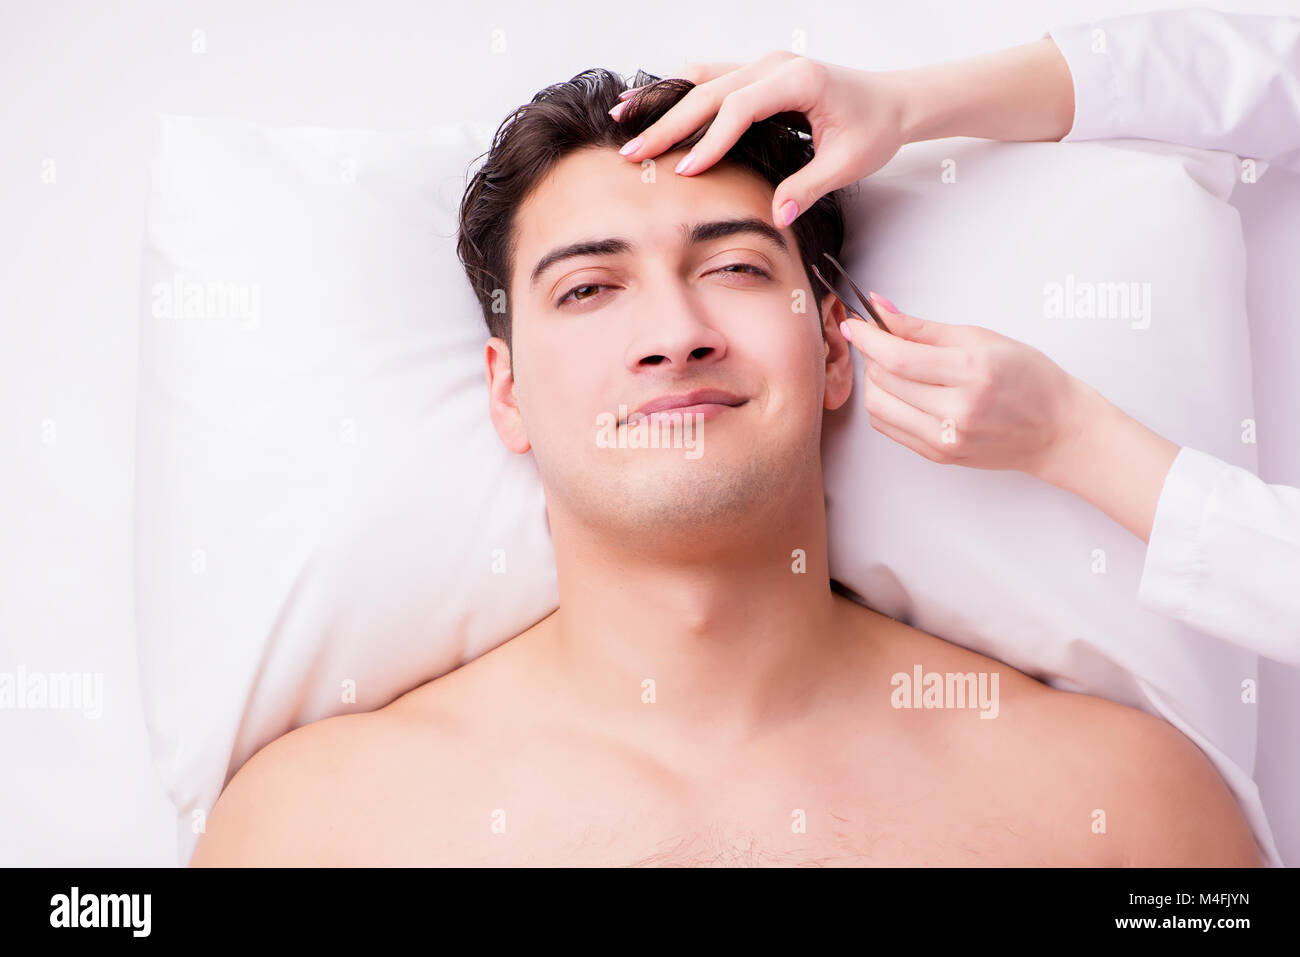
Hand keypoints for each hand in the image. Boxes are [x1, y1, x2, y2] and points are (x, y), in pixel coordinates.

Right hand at [611, 51, 908, 226]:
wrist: (894, 101)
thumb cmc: (875, 126)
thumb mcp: (848, 163)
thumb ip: (809, 187)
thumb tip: (777, 214)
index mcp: (798, 80)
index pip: (740, 108)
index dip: (709, 140)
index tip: (685, 170)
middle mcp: (774, 65)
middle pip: (709, 91)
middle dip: (667, 124)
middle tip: (632, 153)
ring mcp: (763, 65)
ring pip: (701, 78)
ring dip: (661, 101)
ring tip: (622, 119)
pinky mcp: (757, 75)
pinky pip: (709, 78)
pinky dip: (677, 93)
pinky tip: (649, 105)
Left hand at [842, 293, 1083, 479]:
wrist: (1056, 428)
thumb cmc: (1028, 378)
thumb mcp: (982, 338)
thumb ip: (924, 328)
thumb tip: (880, 309)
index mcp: (972, 372)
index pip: (899, 357)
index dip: (868, 339)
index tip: (854, 324)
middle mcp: (958, 410)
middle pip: (884, 381)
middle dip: (871, 355)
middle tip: (878, 340)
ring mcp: (946, 438)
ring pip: (879, 407)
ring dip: (873, 381)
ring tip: (890, 366)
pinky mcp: (939, 455)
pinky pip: (890, 428)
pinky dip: (884, 404)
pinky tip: (899, 390)